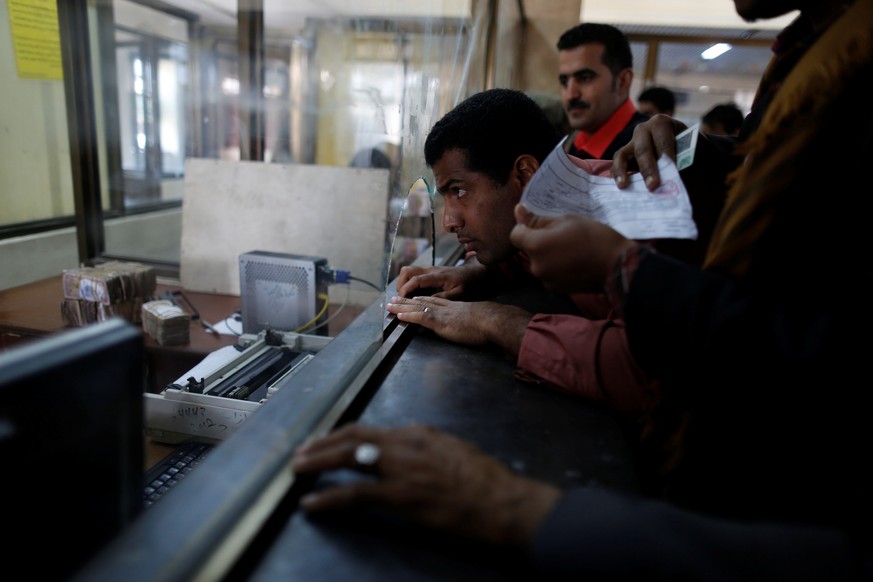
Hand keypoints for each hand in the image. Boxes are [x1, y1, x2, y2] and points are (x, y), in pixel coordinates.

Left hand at [292, 423, 561, 546]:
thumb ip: (429, 444)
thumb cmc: (487, 481)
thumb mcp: (455, 450)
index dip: (343, 436)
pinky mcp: (400, 495)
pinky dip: (328, 497)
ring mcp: (401, 468)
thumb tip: (411, 439)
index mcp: (418, 433)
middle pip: (352, 437)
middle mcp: (405, 443)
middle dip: (322, 444)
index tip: (327, 442)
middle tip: (301, 453)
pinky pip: (354, 493)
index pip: (370, 430)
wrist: (504, 502)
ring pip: (347, 458)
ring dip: (317, 463)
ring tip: (298, 470)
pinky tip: (312, 503)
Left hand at [386, 296, 530, 353]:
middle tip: (394, 299)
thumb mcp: (479, 319)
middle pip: (423, 302)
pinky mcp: (440, 322)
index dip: (422, 300)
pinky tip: (399, 316)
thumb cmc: (491, 323)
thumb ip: (471, 321)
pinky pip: (420, 318)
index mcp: (455, 307)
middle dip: (407, 300)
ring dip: (402, 307)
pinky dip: (408, 316)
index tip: (413, 298)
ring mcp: (442, 314)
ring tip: (390, 306)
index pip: (435, 301)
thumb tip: (471, 327)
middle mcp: (446, 308)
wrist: (493, 321)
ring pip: (418, 308)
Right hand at [396, 262, 487, 298]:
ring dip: (404, 283)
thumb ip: (444, 297)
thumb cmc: (469, 283)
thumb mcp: (459, 293)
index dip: (406, 289)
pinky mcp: (430, 273)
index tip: (402, 299)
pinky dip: (410, 283)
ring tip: (405, 297)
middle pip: (407, 271)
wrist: (475, 273)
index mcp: (438, 275)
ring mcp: (430, 270)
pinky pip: (415, 275)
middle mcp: (431, 270)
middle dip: (401, 284)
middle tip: (401, 298)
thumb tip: (428, 302)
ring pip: (409, 271)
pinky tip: (413, 294)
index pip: (416, 279)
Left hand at [510, 204, 636, 293]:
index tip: (541, 224)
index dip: (525, 227)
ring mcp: (545, 280)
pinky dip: (556, 268)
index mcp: (536, 246)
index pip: (515, 235)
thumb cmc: (593, 237)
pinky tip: (574, 262)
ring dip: (548, 255)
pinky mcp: (556, 289)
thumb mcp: (566, 220)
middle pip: (528, 250)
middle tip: (562, 235)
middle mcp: (536, 266)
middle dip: (540, 242)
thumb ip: (538, 219)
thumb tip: (517, 211)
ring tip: (571, 250)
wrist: (617, 266)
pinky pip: (549, 274)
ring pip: (539, 262)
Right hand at [611, 114, 687, 190]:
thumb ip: (687, 157)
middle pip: (643, 149)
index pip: (663, 140)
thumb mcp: (693, 148)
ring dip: (623, 171)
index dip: (666, 154)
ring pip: (623, 154)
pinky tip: (620, 186)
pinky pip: (617, 163)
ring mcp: (631, 142)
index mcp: (662, 123)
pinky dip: (617, 174)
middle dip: (648, 168)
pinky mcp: (624, 155)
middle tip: (653, 185)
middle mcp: (643, 129)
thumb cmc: (688, 148)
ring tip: (624, 185)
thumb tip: (679, 173)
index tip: (671, 168)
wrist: (682, 147)